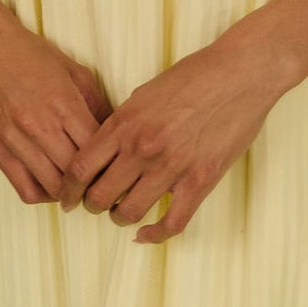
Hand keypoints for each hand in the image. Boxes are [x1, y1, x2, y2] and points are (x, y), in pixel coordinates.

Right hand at [0, 6, 112, 204]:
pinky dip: (42, 194)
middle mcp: (39, 126)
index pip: (95, 151)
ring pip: (52, 187)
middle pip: (76, 174)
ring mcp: (15, 140)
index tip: (115, 168)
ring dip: (69, 193)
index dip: (109, 165)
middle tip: (100, 183)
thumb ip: (97, 105)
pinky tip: (51, 185)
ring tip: (77, 188)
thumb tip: (113, 136)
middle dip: (92, 183)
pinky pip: (24, 188)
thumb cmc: (30, 56)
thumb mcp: (75, 72)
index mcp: (63, 104)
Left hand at [56, 27, 290, 242]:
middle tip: (96, 205)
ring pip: (128, 212)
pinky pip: (172, 222)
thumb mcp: (144, 93)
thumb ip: (122, 123)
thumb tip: (105, 149)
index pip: (80, 168)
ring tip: (123, 213)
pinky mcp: (200, 180)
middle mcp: (142, 147)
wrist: (241, 72)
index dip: (68, 190)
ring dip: (120, 217)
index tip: (67, 198)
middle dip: (92, 206)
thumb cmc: (195, 76)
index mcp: (125, 123)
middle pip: (98, 195)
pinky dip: (154, 234)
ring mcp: (171, 166)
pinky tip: (146, 233)